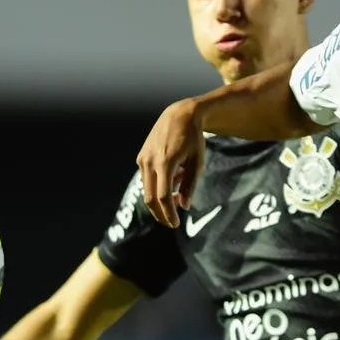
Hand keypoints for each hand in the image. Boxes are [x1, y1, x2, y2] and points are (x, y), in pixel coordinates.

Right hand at [137, 99, 206, 227]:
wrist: (179, 115)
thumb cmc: (193, 139)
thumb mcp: (198, 162)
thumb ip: (190, 185)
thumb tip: (184, 206)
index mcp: (166, 162)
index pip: (164, 196)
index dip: (169, 213)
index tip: (175, 224)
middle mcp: (150, 161)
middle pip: (151, 197)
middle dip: (160, 213)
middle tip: (171, 223)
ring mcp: (143, 159)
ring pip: (148, 190)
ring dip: (161, 199)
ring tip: (178, 194)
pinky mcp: (141, 157)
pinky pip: (148, 179)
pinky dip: (158, 186)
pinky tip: (174, 179)